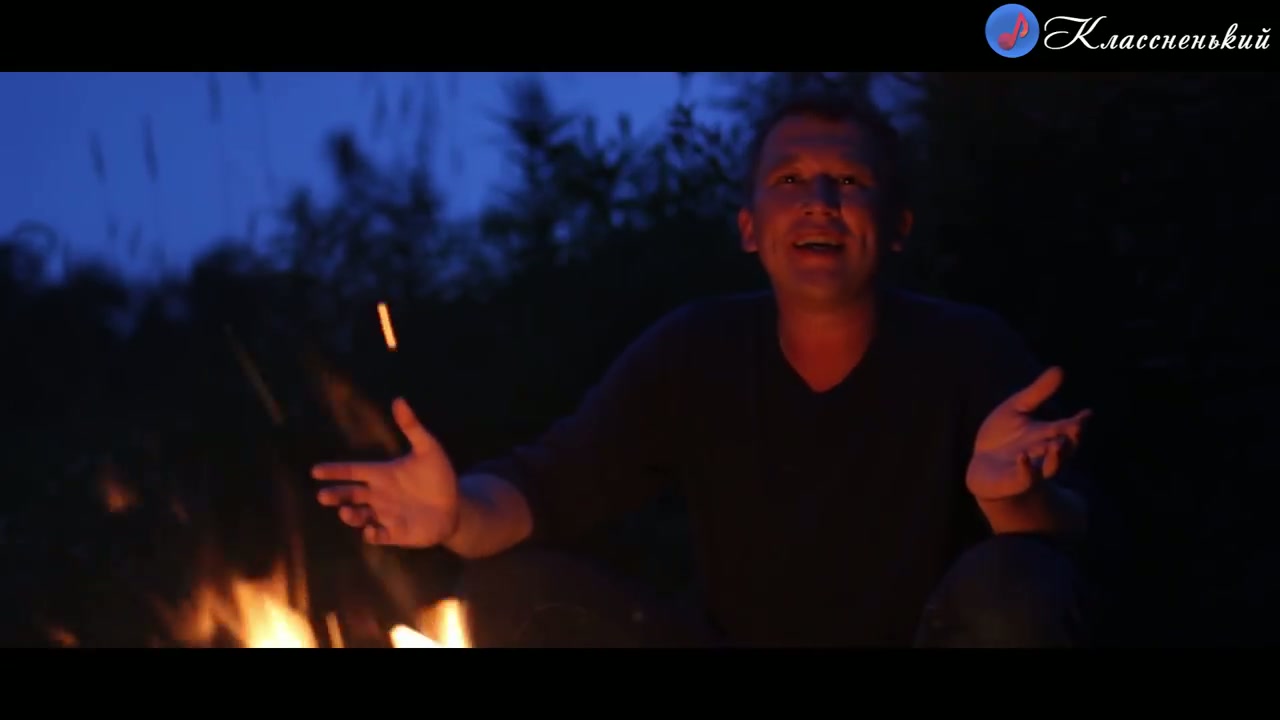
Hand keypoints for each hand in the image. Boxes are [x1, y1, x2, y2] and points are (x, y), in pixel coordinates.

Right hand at [311, 397, 459, 546]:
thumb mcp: (428, 448)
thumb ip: (412, 427)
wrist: (456, 506)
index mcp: (382, 474)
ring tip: (345, 512)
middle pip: (350, 495)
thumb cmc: (438, 476)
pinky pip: (380, 535)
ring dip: (351, 515)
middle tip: (323, 496)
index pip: (353, 471)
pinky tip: (371, 531)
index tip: (315, 470)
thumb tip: (399, 399)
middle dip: (335, 496)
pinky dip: (373, 535)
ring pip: (360, 516)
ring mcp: (386, 515)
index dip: (335, 471)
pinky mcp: (397, 533)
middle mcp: (379, 495)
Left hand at [966, 366, 1091, 501]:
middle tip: (1077, 427)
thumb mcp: (1018, 409)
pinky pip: (1024, 478)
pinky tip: (1022, 456)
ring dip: (1056, 457)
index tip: (1087, 413)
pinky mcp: (1015, 482)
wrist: (982, 467)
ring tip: (1058, 444)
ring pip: (1051, 467)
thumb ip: (1038, 393)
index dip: (1078, 422)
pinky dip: (1025, 468)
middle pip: (1064, 448)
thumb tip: (1060, 369)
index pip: (1067, 428)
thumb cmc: (1003, 437)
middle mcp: (1044, 454)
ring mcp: (1032, 470)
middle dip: (1071, 439)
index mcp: (1047, 435)